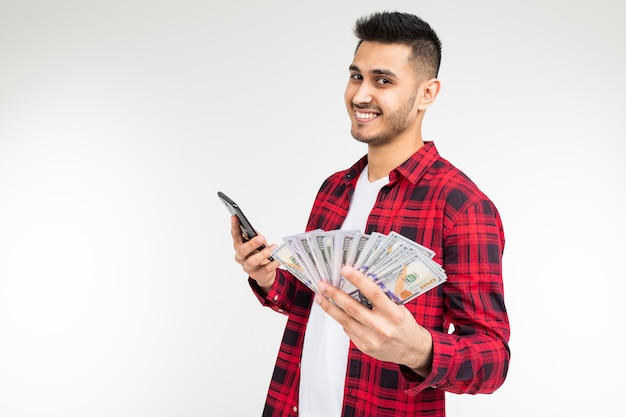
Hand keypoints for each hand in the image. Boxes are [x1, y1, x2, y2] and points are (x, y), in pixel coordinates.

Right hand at [230, 215, 277, 291]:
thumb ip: (255, 237)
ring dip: (263, 254)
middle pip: (242, 250)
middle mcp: (241, 257)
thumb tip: (255, 232)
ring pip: (252, 261)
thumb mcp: (257, 244)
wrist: (264, 273)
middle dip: (251, 243)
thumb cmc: (259, 254)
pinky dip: (273, 263)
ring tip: (273, 248)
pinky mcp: (257, 275)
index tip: (235, 217)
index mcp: (239, 247)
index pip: (235, 236)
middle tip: (261, 238)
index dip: (234, 226)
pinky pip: (265, 269)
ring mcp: (248, 267)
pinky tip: (278, 259)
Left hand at [314, 266, 433, 376]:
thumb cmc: (404, 324)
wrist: (412, 350)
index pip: (373, 293)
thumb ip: (383, 298)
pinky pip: (349, 330)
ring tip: (320, 297)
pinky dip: (342, 320)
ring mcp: (372, 339)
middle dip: (335, 294)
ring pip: (345, 321)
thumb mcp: (400, 308)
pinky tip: (336, 312)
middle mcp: (382, 327)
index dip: (358, 280)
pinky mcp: (365, 347)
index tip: (344, 270)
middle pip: (353, 308)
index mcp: (394, 314)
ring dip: (330, 307)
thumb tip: (359, 282)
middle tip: (323, 285)